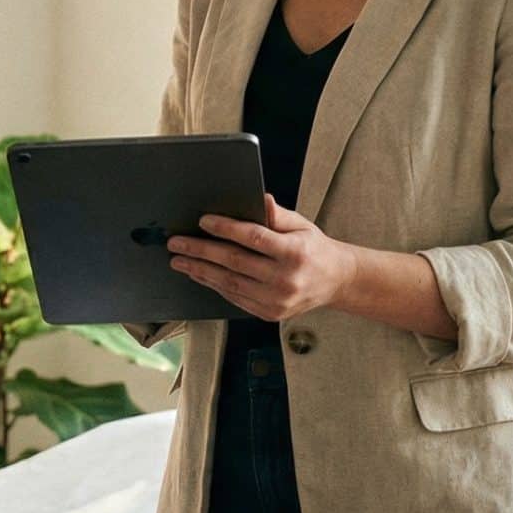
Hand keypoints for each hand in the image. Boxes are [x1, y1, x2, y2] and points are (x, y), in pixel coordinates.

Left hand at [169, 196, 359, 320]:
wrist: (335, 281)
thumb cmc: (314, 248)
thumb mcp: (301, 225)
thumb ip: (277, 215)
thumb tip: (259, 199)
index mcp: (295, 253)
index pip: (254, 238)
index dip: (226, 229)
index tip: (203, 221)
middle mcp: (286, 280)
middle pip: (235, 262)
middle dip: (201, 251)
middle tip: (177, 243)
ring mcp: (277, 301)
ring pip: (230, 283)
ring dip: (201, 271)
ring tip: (180, 260)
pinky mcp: (270, 313)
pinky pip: (235, 298)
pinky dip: (215, 285)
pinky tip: (200, 274)